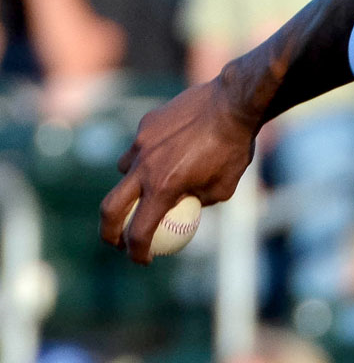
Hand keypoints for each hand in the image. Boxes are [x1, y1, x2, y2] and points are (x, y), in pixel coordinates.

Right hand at [100, 78, 257, 263]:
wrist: (234, 103)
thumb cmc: (235, 148)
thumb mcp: (223, 187)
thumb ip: (198, 200)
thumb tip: (186, 207)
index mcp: (164, 188)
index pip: (139, 232)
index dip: (137, 252)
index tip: (142, 258)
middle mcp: (145, 167)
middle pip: (110, 208)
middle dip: (108, 231)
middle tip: (117, 240)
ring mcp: (142, 143)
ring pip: (124, 171)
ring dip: (130, 185)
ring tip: (150, 187)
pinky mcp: (146, 124)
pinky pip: (140, 145)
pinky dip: (148, 155)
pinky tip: (168, 151)